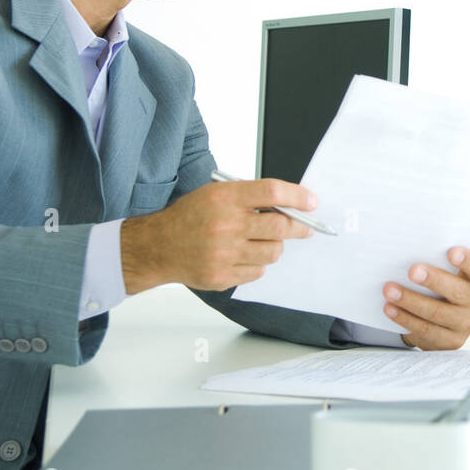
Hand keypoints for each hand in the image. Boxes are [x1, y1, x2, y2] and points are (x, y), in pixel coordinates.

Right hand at [121, 179, 316, 292]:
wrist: (158, 246)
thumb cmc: (190, 216)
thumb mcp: (216, 194)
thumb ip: (250, 197)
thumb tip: (291, 204)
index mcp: (224, 198)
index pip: (272, 192)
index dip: (298, 197)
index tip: (311, 202)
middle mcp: (225, 225)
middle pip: (280, 226)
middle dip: (299, 227)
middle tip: (305, 228)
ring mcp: (223, 253)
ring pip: (273, 252)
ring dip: (275, 246)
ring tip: (262, 241)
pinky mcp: (221, 276)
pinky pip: (258, 271)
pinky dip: (257, 263)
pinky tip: (242, 256)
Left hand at [381, 247, 469, 350]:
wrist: (441, 323)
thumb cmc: (440, 289)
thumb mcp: (444, 275)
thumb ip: (436, 263)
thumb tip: (408, 251)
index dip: (467, 260)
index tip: (451, 252)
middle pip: (458, 291)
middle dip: (433, 280)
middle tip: (412, 271)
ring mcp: (465, 323)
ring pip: (437, 312)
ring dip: (410, 301)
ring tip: (390, 291)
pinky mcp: (451, 342)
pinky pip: (426, 330)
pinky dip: (405, 318)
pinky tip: (390, 309)